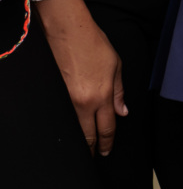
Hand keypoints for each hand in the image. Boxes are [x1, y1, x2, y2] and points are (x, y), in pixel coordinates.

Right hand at [37, 0, 125, 155]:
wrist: (68, 31)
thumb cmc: (94, 45)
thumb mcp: (116, 66)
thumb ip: (119, 92)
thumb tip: (122, 112)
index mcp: (102, 96)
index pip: (107, 127)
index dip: (107, 142)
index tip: (107, 151)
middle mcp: (83, 102)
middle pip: (88, 134)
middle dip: (92, 148)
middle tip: (95, 156)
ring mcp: (66, 99)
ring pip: (74, 128)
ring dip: (80, 139)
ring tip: (84, 148)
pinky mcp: (54, 94)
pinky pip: (62, 116)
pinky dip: (68, 125)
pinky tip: (70, 129)